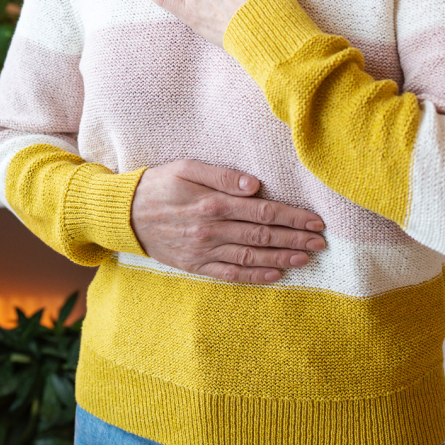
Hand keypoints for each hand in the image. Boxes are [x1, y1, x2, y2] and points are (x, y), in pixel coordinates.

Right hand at [130, 160, 325, 282]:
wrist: (124, 214)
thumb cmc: (158, 185)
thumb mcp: (186, 168)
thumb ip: (222, 176)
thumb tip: (255, 186)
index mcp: (212, 203)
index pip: (263, 212)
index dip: (293, 217)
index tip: (315, 221)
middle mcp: (211, 230)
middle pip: (263, 236)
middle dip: (295, 239)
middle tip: (321, 242)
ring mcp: (204, 251)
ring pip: (251, 257)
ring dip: (282, 258)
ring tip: (306, 258)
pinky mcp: (196, 266)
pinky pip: (230, 274)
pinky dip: (255, 276)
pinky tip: (275, 274)